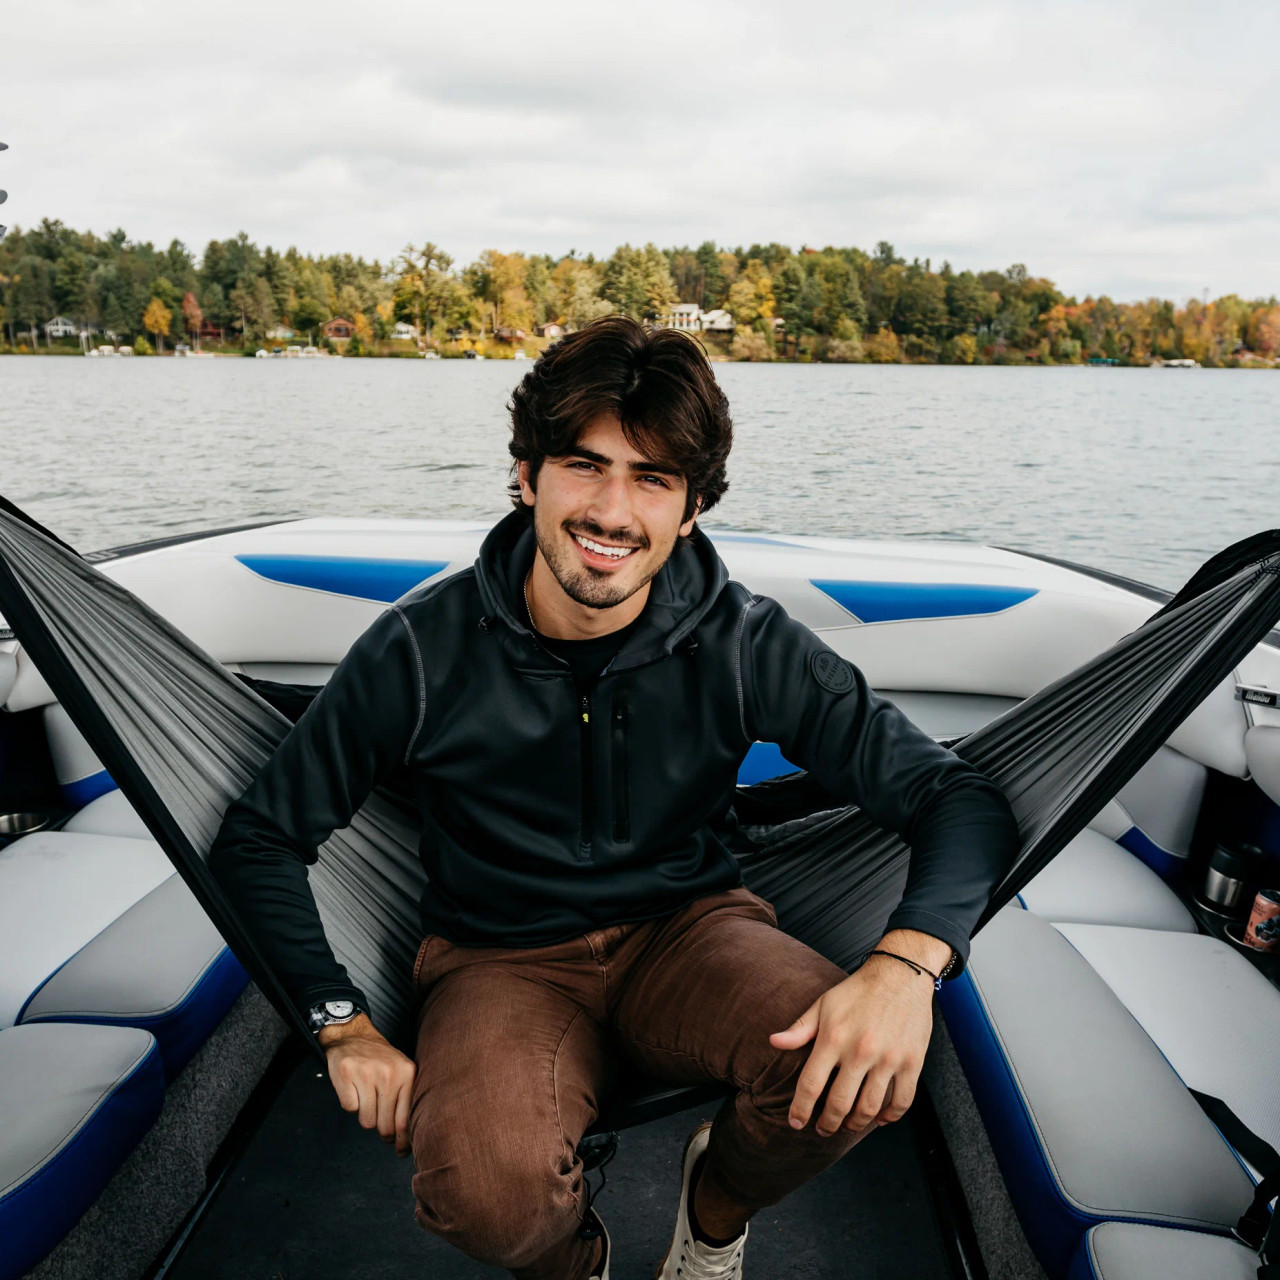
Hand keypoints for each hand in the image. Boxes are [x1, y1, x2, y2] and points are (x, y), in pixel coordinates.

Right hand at [318, 1013, 416, 1156]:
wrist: (353, 1034)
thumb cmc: (380, 1059)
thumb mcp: (402, 1071)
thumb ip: (406, 1099)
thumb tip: (407, 1138)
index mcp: (407, 1073)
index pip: (405, 1119)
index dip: (403, 1141)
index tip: (401, 1151)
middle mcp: (388, 1074)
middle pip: (384, 1125)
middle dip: (382, 1132)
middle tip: (380, 1126)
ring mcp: (366, 1074)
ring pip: (366, 1120)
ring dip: (365, 1115)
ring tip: (367, 1097)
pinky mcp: (346, 1074)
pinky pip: (349, 1109)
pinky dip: (351, 1104)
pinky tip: (354, 1088)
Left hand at [769, 931, 946, 1137]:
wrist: (900, 974)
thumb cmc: (858, 991)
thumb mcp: (823, 1004)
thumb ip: (800, 1029)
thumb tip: (774, 1042)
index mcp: (834, 1038)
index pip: (811, 1084)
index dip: (800, 1109)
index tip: (795, 1123)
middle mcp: (860, 1051)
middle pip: (839, 1104)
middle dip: (827, 1124)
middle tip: (822, 1130)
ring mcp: (888, 1059)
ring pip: (869, 1108)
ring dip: (855, 1125)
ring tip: (847, 1126)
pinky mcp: (912, 1063)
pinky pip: (901, 1101)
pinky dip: (889, 1117)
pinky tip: (878, 1119)